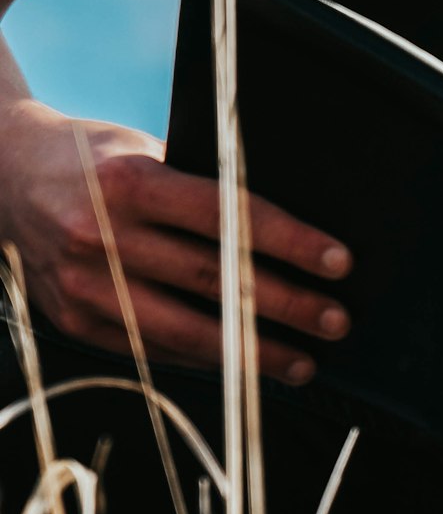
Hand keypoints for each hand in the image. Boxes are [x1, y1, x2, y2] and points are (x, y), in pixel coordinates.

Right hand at [0, 100, 352, 384]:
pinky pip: (151, 349)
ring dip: (251, 353)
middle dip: (286, 306)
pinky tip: (243, 366)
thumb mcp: (145, 148)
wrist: (2, 175)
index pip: (228, 216)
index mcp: (129, 182)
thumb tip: (285, 225)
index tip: (338, 261)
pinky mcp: (72, 321)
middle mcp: (103, 236)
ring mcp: (83, 285)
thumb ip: (201, 185)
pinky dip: (204, 359)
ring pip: (184, 330)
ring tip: (304, 361)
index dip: (290, 242)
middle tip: (337, 320)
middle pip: (214, 281)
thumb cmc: (95, 156)